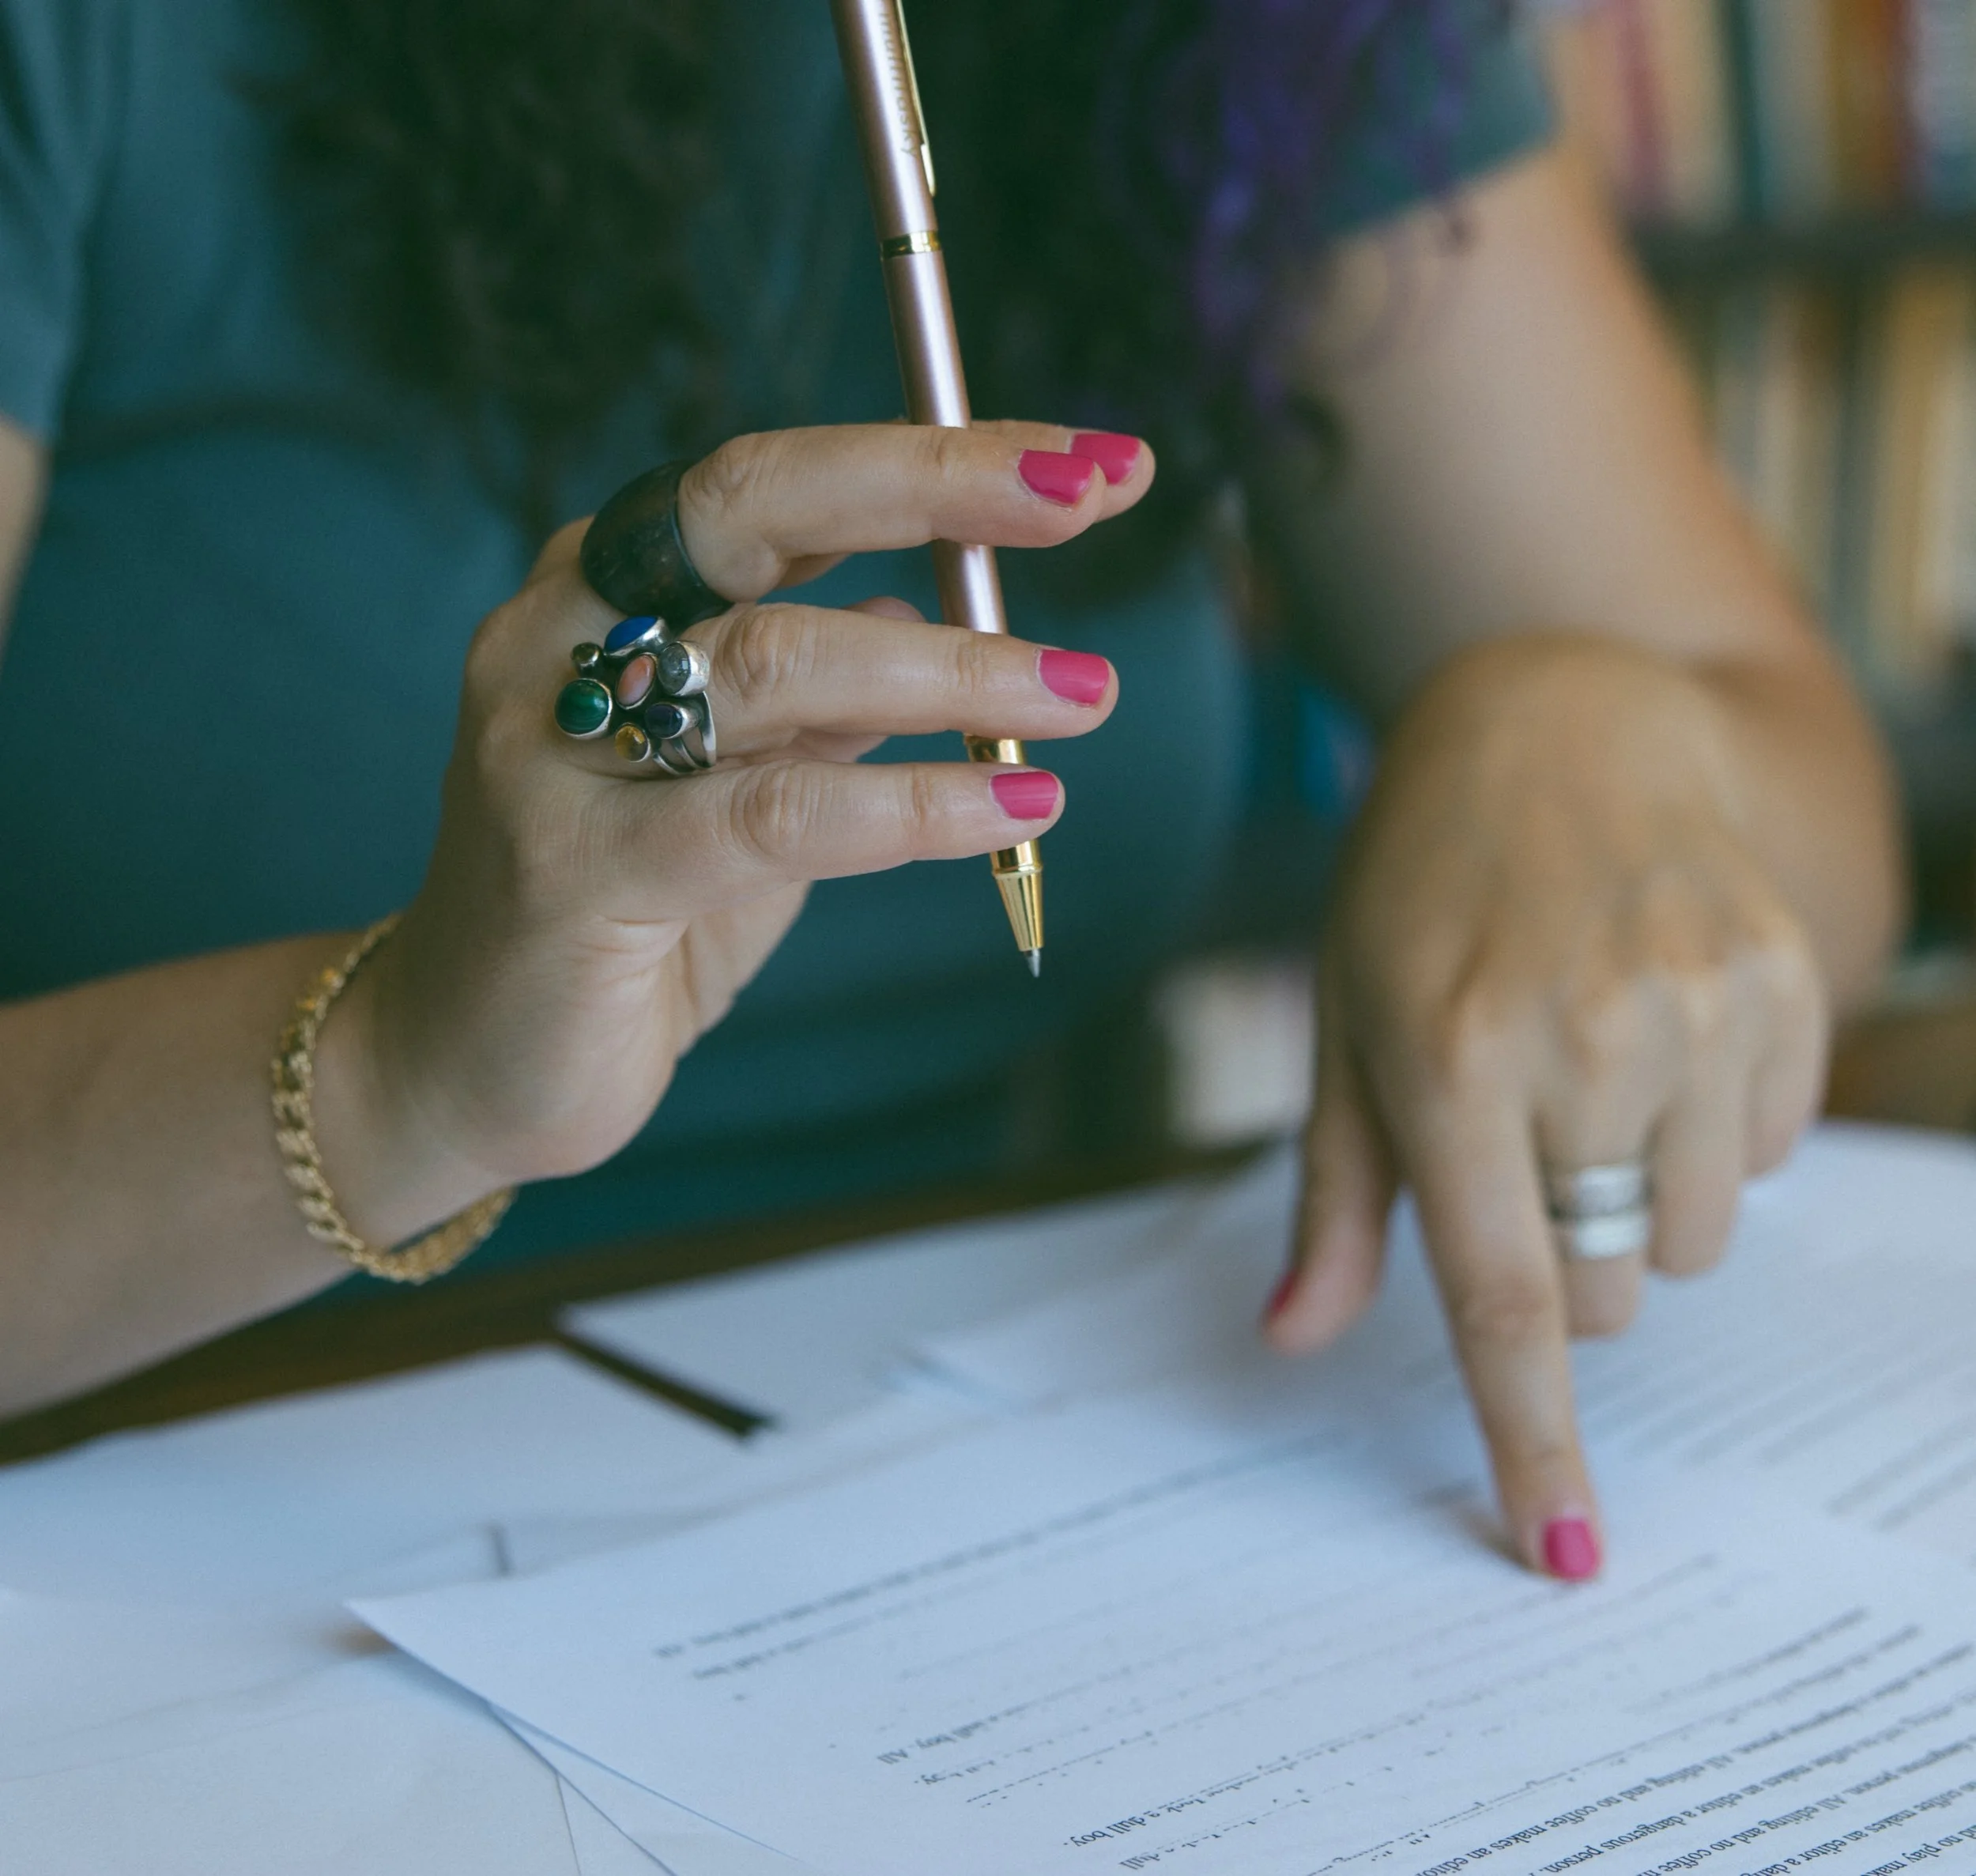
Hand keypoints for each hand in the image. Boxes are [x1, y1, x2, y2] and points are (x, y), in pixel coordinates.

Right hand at [311, 422, 1150, 1240]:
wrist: (464, 1062)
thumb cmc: (623, 914)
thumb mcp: (742, 784)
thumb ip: (817, 702)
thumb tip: (926, 612)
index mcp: (607, 587)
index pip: (783, 481)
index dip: (940, 457)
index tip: (1092, 462)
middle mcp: (562, 632)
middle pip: (754, 502)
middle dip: (936, 483)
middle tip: (1086, 495)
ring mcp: (551, 745)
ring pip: (778, 662)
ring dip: (953, 668)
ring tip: (1082, 694)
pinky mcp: (571, 869)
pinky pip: (772, 817)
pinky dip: (910, 807)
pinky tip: (1015, 806)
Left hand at [1263, 634, 1829, 1577]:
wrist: (1556, 723)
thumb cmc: (1418, 892)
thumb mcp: (1344, 1027)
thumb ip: (1334, 1199)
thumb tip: (1293, 1340)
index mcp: (1450, 1058)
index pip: (1504, 1296)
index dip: (1532, 1437)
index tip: (1562, 1551)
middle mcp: (1585, 1040)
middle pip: (1608, 1292)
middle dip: (1561, 1261)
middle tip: (1524, 1149)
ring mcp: (1702, 1007)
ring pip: (1694, 1239)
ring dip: (1640, 1201)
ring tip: (1590, 1073)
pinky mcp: (1784, 981)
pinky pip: (1772, 1157)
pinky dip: (1713, 1134)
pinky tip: (1657, 1029)